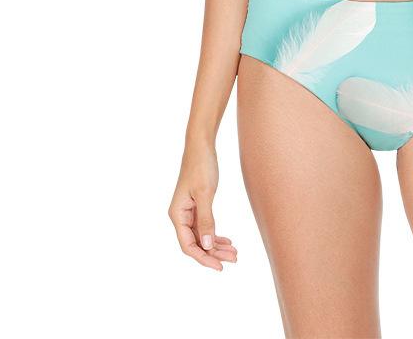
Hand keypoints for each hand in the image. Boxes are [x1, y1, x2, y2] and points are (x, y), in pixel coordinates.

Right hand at [168, 141, 237, 270]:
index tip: (219, 266)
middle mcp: (180, 216)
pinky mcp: (197, 206)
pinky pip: (205, 226)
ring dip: (217, 245)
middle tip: (234, 259)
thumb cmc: (201, 166)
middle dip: (214, 253)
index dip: (203, 258)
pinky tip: (228, 241)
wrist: (201, 146)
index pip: (188, 245)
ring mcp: (189, 212)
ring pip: (202, 236)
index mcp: (177, 215)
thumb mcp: (205, 194)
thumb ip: (206, 220)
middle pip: (196, 243)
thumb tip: (207, 246)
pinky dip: (216, 234)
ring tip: (234, 253)